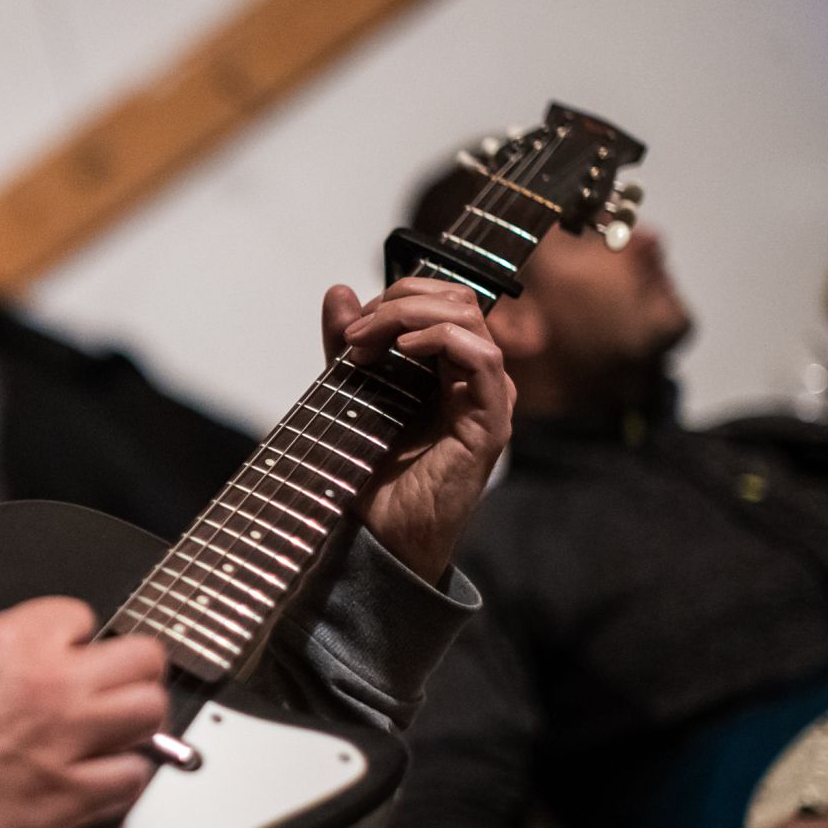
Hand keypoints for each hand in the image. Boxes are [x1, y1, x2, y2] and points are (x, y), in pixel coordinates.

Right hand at [0, 598, 167, 827]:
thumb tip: (13, 657)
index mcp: (11, 640)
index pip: (85, 616)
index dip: (78, 639)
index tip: (74, 655)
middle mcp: (48, 685)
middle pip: (143, 659)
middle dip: (132, 672)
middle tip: (119, 689)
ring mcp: (63, 743)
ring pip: (151, 716)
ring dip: (137, 725)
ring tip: (117, 736)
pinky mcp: (64, 801)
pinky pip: (131, 781)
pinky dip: (123, 780)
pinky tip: (101, 781)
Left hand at [321, 278, 514, 581]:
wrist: (376, 535)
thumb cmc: (370, 472)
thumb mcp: (348, 393)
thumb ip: (347, 346)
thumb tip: (338, 292)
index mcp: (448, 368)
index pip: (442, 302)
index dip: (397, 297)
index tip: (349, 325)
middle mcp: (474, 378)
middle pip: (458, 302)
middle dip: (401, 300)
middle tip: (355, 332)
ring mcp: (486, 400)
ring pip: (470, 321)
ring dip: (412, 317)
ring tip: (368, 342)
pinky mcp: (489, 425)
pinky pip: (484, 361)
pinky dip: (444, 341)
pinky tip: (405, 349)